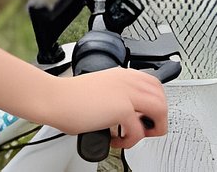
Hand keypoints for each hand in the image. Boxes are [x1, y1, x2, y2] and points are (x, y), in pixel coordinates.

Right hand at [48, 67, 167, 148]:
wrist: (54, 98)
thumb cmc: (70, 97)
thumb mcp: (100, 88)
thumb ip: (117, 94)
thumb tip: (128, 113)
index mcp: (121, 74)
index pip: (154, 84)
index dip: (154, 103)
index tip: (146, 116)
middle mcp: (126, 80)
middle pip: (162, 96)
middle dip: (158, 117)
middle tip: (144, 128)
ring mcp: (125, 93)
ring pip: (160, 110)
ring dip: (151, 129)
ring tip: (134, 135)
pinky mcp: (122, 109)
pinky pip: (139, 131)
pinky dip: (129, 142)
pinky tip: (115, 140)